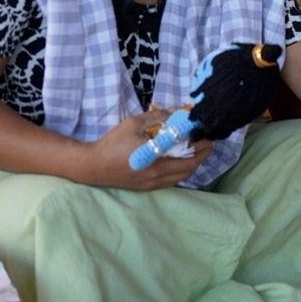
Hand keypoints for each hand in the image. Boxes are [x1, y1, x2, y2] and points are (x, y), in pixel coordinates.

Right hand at [73, 109, 212, 190]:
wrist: (91, 166)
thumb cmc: (112, 143)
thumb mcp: (134, 124)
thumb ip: (157, 117)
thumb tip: (174, 113)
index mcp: (157, 163)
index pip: (189, 159)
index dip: (202, 149)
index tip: (209, 137)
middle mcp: (158, 177)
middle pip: (189, 170)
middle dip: (200, 156)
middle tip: (205, 143)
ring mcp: (152, 184)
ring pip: (180, 177)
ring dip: (191, 164)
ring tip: (194, 150)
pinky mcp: (145, 187)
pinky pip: (170, 181)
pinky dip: (179, 171)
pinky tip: (178, 160)